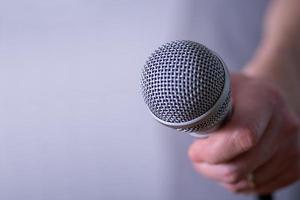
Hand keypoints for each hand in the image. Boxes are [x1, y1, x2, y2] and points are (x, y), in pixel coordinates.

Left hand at [188, 73, 299, 193]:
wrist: (265, 96)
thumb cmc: (238, 93)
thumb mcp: (218, 86)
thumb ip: (201, 102)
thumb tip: (178, 118)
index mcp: (263, 100)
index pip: (241, 137)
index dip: (211, 151)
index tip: (195, 150)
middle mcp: (283, 125)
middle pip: (238, 168)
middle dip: (207, 167)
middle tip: (198, 155)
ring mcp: (292, 148)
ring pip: (243, 183)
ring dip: (220, 174)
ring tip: (215, 155)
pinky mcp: (294, 166)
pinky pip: (256, 188)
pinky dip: (237, 180)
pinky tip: (233, 161)